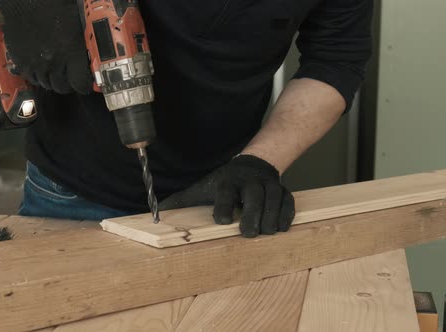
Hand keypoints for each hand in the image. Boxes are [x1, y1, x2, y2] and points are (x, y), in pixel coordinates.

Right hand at [0, 0, 92, 93]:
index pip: (80, 83)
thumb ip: (84, 47)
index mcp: (71, 53)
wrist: (28, 2)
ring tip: (55, 72)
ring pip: (47, 85)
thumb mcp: (78, 27)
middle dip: (68, 85)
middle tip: (69, 79)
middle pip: (62, 87)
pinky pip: (32, 79)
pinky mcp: (22, 62)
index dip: (83, 86)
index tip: (84, 84)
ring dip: (53, 81)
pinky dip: (38, 77)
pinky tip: (42, 69)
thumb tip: (92, 62)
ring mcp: (36, 64)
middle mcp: (53, 62)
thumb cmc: (57, 9)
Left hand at [160, 155, 294, 237]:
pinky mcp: (283, 191)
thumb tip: (157, 213)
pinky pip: (288, 202)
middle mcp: (249, 181)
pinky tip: (280, 227)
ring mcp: (268, 185)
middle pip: (254, 195)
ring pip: (274, 199)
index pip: (226, 191)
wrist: (253, 166)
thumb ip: (182, 202)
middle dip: (252, 214)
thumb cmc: (224, 184)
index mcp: (227, 182)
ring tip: (265, 233)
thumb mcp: (202, 189)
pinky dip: (286, 215)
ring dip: (270, 217)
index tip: (222, 220)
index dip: (224, 205)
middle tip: (248, 233)